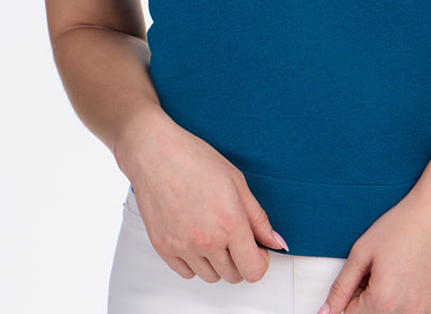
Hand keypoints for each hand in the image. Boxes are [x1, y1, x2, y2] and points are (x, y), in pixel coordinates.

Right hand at [115, 106, 287, 283]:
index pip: (254, 270)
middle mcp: (207, 240)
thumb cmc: (193, 159)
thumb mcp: (236, 182)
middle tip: (236, 236)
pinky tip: (196, 239)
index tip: (258, 249)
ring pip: (211, 277)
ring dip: (218, 262)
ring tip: (214, 234)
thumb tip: (275, 242)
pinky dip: (195, 262)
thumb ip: (258, 218)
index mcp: (230, 223)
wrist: (155, 153)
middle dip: (240, 259)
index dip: (261, 261)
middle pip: (234, 276)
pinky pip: (186, 272)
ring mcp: (183, 247)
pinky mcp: (163, 248)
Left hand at [318, 187, 430, 313]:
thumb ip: (341, 286)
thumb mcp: (362, 252)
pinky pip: (425, 307)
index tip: (364, 274)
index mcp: (384, 301)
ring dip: (397, 296)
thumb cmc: (403, 224)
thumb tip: (326, 311)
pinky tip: (421, 269)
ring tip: (404, 266)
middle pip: (379, 313)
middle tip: (385, 266)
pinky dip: (419, 293)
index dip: (354, 293)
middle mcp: (410, 312)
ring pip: (402, 311)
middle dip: (375, 295)